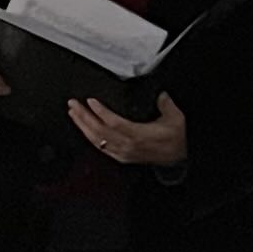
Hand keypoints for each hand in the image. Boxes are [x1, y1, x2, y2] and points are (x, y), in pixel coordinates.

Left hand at [69, 89, 187, 169]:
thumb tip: (159, 93)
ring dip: (83, 126)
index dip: (100, 112)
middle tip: (73, 104)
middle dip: (84, 117)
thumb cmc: (176, 138)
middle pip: (100, 131)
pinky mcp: (122, 157)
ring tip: (73, 113)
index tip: (91, 101)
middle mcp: (128, 145)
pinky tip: (84, 130)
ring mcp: (123, 153)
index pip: (114, 123)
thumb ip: (166, 103)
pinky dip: (90, 138)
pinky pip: (101, 148)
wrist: (178, 158)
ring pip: (97, 141)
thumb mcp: (176, 118)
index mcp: (139, 135)